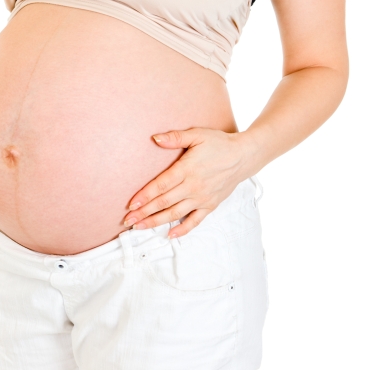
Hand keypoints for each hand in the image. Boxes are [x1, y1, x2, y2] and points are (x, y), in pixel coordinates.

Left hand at [123, 128, 257, 237]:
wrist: (243, 156)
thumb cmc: (219, 143)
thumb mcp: (197, 134)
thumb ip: (175, 137)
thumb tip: (154, 138)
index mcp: (187, 169)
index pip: (161, 185)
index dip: (144, 196)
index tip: (131, 204)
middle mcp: (193, 186)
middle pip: (164, 203)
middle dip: (144, 213)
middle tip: (127, 220)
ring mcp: (202, 198)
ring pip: (175, 214)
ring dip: (156, 222)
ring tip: (140, 227)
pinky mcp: (210, 205)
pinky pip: (194, 221)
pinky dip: (182, 230)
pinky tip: (170, 235)